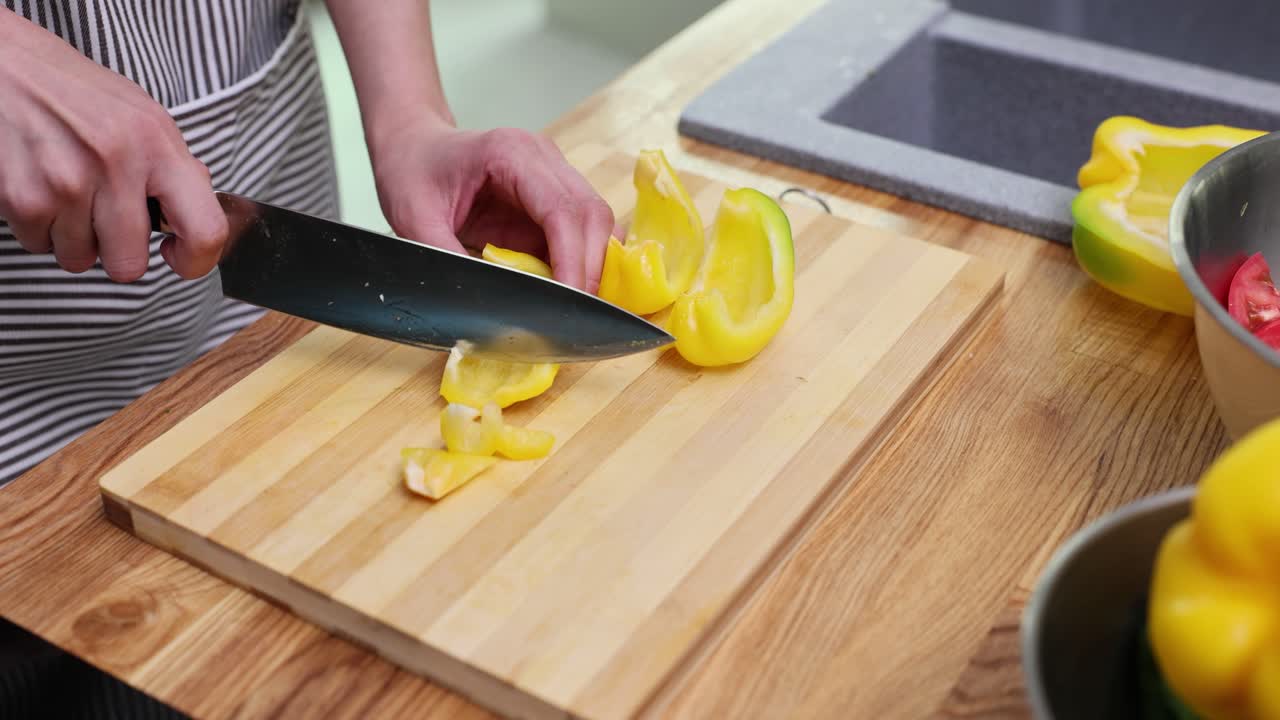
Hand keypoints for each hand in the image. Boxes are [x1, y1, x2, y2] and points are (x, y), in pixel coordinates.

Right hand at [0, 10, 225, 280]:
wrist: (3, 64)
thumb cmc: (75, 92)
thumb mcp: (142, 115)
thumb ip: (174, 167)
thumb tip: (199, 215)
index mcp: (157, 144)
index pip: (206, 230)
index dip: (196, 260)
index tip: (178, 256)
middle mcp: (116, 164)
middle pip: (129, 265)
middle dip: (117, 251)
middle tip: (106, 218)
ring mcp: (67, 183)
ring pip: (80, 260)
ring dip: (74, 237)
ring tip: (68, 193)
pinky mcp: (23, 197)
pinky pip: (39, 245)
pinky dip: (39, 226)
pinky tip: (39, 186)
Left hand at [370, 118, 615, 292]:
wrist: (413, 146)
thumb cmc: (411, 172)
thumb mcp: (415, 219)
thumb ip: (447, 259)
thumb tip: (480, 303)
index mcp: (511, 154)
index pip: (562, 211)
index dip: (573, 260)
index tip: (569, 302)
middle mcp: (543, 159)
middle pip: (592, 215)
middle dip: (590, 268)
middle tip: (575, 314)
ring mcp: (554, 176)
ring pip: (596, 223)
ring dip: (591, 266)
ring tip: (572, 306)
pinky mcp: (553, 198)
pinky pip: (582, 231)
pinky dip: (581, 262)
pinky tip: (566, 288)